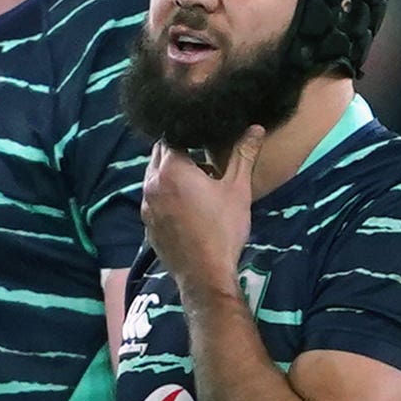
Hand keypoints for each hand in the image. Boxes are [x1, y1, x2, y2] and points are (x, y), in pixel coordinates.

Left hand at [141, 130, 261, 295]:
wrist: (205, 272)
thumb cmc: (223, 228)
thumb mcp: (237, 188)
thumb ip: (243, 154)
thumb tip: (255, 128)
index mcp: (170, 170)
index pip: (171, 138)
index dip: (188, 135)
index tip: (205, 138)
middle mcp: (151, 185)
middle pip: (159, 156)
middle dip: (179, 153)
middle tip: (204, 160)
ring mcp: (145, 206)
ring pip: (154, 178)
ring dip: (172, 174)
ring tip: (200, 183)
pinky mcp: (147, 223)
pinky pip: (153, 199)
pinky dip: (166, 195)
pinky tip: (188, 205)